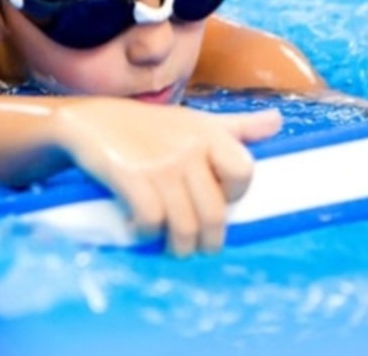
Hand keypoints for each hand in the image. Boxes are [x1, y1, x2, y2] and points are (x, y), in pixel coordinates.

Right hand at [54, 98, 281, 255]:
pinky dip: (145, 234)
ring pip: (184, 225)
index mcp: (209, 134)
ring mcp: (160, 164)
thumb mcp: (194, 121)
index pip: (243, 172)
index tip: (218, 202)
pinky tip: (138, 231)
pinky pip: (150, 221)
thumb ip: (237, 126)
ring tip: (170, 247)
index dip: (233, 196)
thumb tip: (278, 122)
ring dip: (178, 247)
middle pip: (214, 212)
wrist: (90, 120)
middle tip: (195, 246)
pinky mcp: (131, 177)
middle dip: (207, 241)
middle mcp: (189, 148)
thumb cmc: (148, 126)